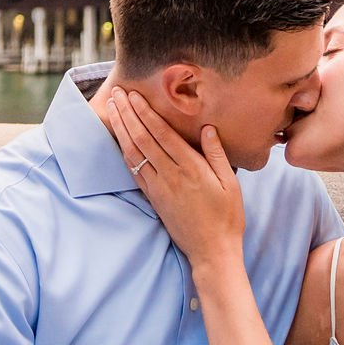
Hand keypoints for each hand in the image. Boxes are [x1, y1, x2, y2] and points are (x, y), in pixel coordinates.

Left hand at [107, 89, 245, 273]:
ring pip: (133, 153)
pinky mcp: (153, 198)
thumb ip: (217, 154)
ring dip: (121, 129)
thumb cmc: (227, 217)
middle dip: (127, 114)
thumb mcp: (231, 183)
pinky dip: (124, 152)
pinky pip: (134, 171)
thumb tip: (207, 128)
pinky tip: (119, 139)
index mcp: (192, 168)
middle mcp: (171, 175)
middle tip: (116, 93)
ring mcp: (159, 188)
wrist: (212, 251)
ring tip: (112, 109)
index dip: (145, 112)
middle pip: (142, 139)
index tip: (134, 95)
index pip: (162, 134)